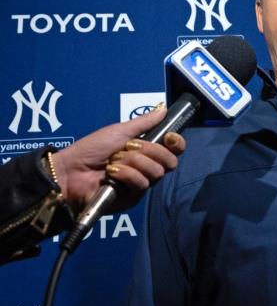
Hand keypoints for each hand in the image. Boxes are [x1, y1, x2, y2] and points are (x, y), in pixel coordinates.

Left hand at [51, 107, 185, 211]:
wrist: (72, 170)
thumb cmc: (91, 149)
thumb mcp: (119, 130)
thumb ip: (144, 122)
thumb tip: (163, 109)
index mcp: (147, 150)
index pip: (174, 150)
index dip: (176, 143)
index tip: (169, 136)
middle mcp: (147, 167)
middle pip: (169, 162)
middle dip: (151, 151)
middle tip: (130, 147)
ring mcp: (141, 182)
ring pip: (156, 172)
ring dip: (133, 162)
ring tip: (114, 161)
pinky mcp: (133, 197)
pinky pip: (141, 184)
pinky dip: (126, 174)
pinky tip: (111, 173)